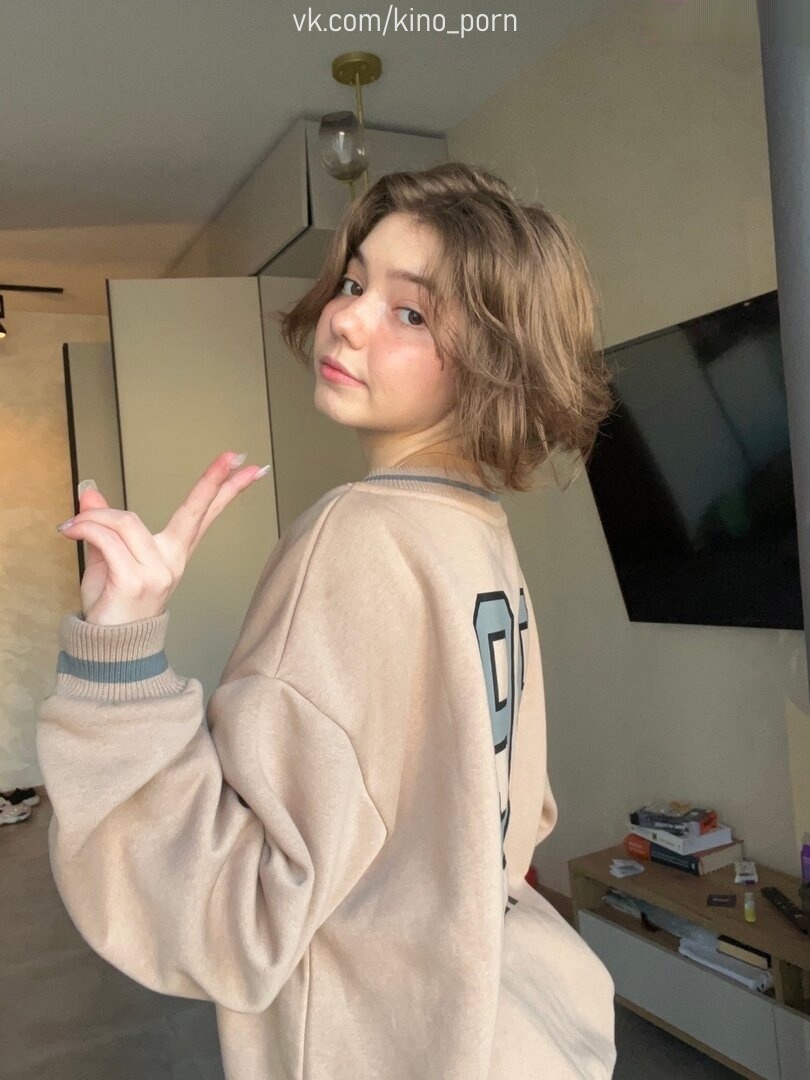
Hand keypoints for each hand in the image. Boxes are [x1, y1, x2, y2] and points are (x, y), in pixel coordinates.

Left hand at [56, 451, 267, 625]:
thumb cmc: (112, 607)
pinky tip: (70, 532)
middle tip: (232, 456)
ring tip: (72, 527)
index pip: (204, 515)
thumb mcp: (106, 558)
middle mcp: (172, 561)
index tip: (246, 466)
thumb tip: (89, 493)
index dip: (225, 489)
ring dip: (92, 519)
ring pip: (125, 521)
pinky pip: (105, 539)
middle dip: (213, 481)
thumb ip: (103, 524)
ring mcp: (157, 571)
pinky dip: (83, 530)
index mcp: (173, 553)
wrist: (107, 648)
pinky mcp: (135, 580)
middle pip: (195, 512)